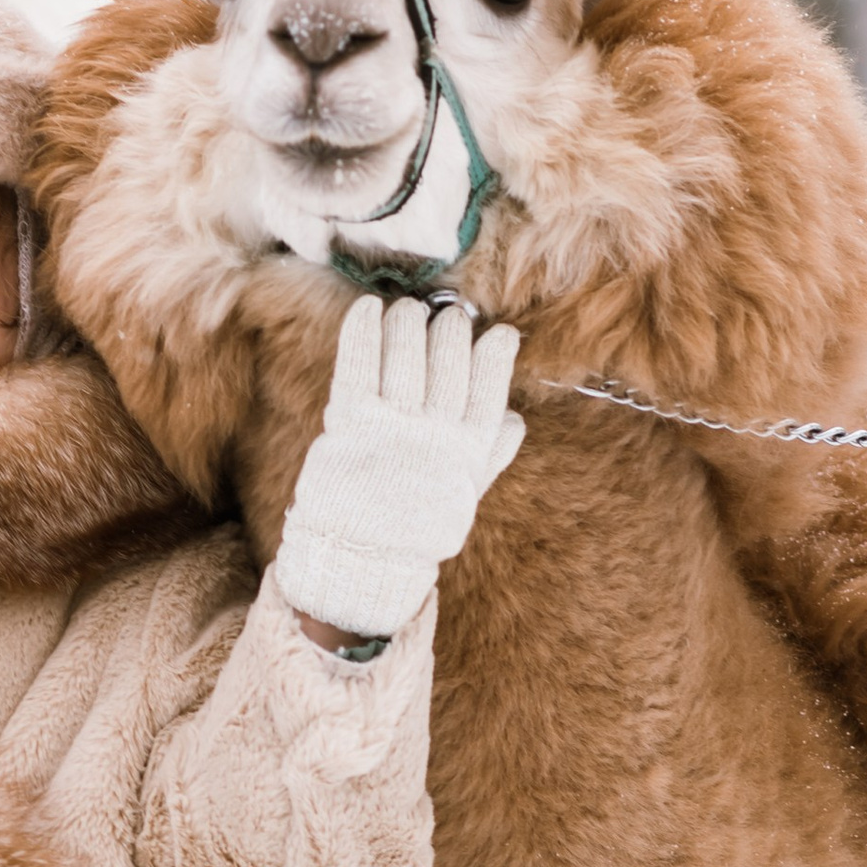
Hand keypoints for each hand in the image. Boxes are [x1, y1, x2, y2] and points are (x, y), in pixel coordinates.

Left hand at [273, 292, 522, 639]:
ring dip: (408, 322)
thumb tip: (517, 421)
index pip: (489, 387)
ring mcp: (392, 425)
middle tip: (446, 317)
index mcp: (468, 449)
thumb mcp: (462, 495)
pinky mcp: (350, 421)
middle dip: (450, 329)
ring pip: (406, 353)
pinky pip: (359, 362)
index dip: (495, 354)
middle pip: (447, 360)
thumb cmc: (414, 525)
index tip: (498, 334)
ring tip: (407, 310)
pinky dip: (363, 330)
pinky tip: (368, 308)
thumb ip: (489, 455)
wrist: (361, 558)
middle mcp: (435, 432)